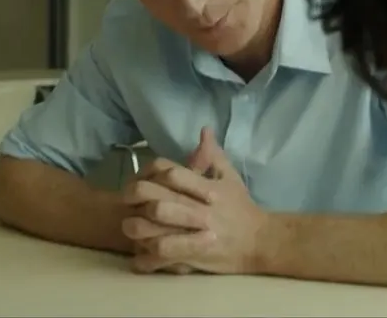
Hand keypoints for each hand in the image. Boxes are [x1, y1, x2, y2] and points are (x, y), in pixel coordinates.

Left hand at [121, 127, 272, 274]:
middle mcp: (199, 208)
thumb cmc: (242, 208)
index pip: (169, 172)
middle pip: (155, 198)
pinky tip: (139, 256)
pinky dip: (146, 257)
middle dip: (134, 197)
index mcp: (206, 188)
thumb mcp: (231, 178)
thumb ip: (213, 156)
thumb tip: (204, 130)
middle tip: (126, 200)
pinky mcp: (194, 255)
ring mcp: (195, 233)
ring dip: (135, 227)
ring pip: (154, 227)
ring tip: (129, 227)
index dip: (148, 172)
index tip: (139, 177)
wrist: (260, 242)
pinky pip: (162, 254)